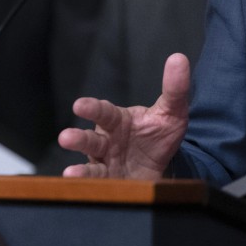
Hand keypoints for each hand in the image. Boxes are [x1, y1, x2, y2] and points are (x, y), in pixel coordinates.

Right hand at [58, 53, 190, 178]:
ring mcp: (105, 163)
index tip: (80, 105)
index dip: (92, 108)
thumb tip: (179, 58)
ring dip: (80, 170)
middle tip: (65, 137)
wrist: (163, 166)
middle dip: (77, 138)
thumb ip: (175, 88)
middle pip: (89, 139)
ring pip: (89, 166)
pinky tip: (81, 187)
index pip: (104, 112)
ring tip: (71, 173)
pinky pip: (98, 185)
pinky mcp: (110, 184)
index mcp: (118, 121)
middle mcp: (106, 141)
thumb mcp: (172, 112)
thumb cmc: (159, 135)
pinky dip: (90, 187)